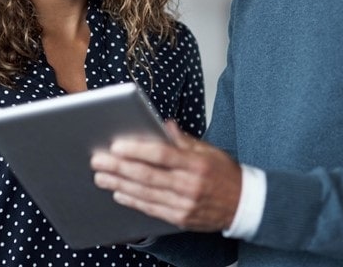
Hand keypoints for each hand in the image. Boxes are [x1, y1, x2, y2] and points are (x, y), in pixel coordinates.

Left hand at [91, 120, 241, 231]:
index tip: (116, 145)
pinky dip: (133, 201)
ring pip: (145, 194)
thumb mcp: (210, 150)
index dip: (137, 150)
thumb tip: (162, 125)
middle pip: (147, 175)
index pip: (162, 154)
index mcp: (197, 163)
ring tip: (101, 176)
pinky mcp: (180, 218)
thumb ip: (183, 140)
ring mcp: (184, 204)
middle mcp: (190, 185)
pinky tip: (119, 193)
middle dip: (119, 167)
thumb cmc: (225, 174)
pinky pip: (151, 209)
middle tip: (98, 160)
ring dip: (119, 184)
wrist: (244, 205)